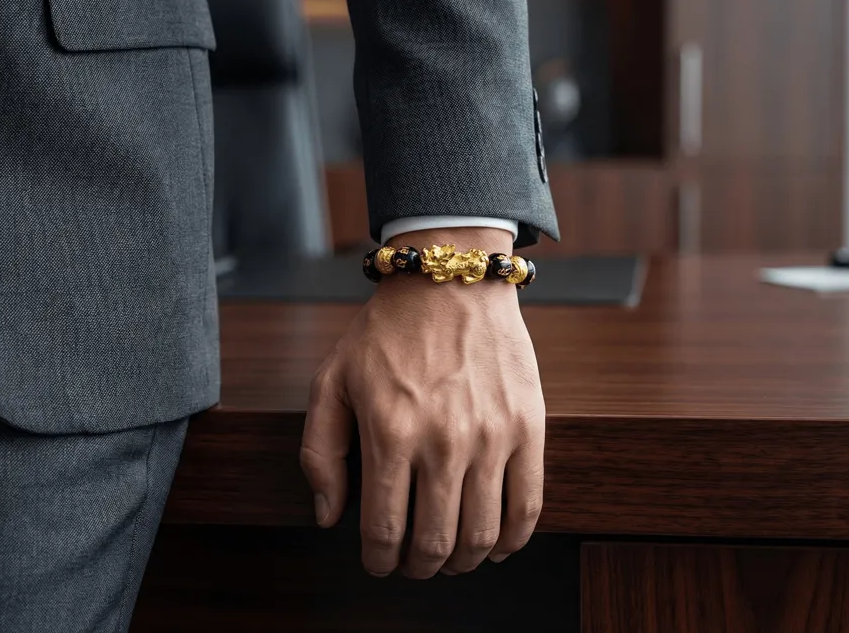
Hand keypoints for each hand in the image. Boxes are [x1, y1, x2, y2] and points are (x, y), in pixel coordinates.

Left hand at [300, 228, 545, 578]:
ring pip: (481, 535)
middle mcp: (443, 441)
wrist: (449, 280)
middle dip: (418, 567)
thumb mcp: (331, 381)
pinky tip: (495, 546)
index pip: (383, 530)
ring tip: (450, 557)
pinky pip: (529, 506)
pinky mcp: (529, 427)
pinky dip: (513, 541)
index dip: (378, 561)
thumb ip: (320, 453)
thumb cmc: (386, 332)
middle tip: (412, 564)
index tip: (377, 563)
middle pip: (435, 543)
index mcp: (390, 432)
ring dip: (462, 561)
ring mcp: (492, 436)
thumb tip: (328, 517)